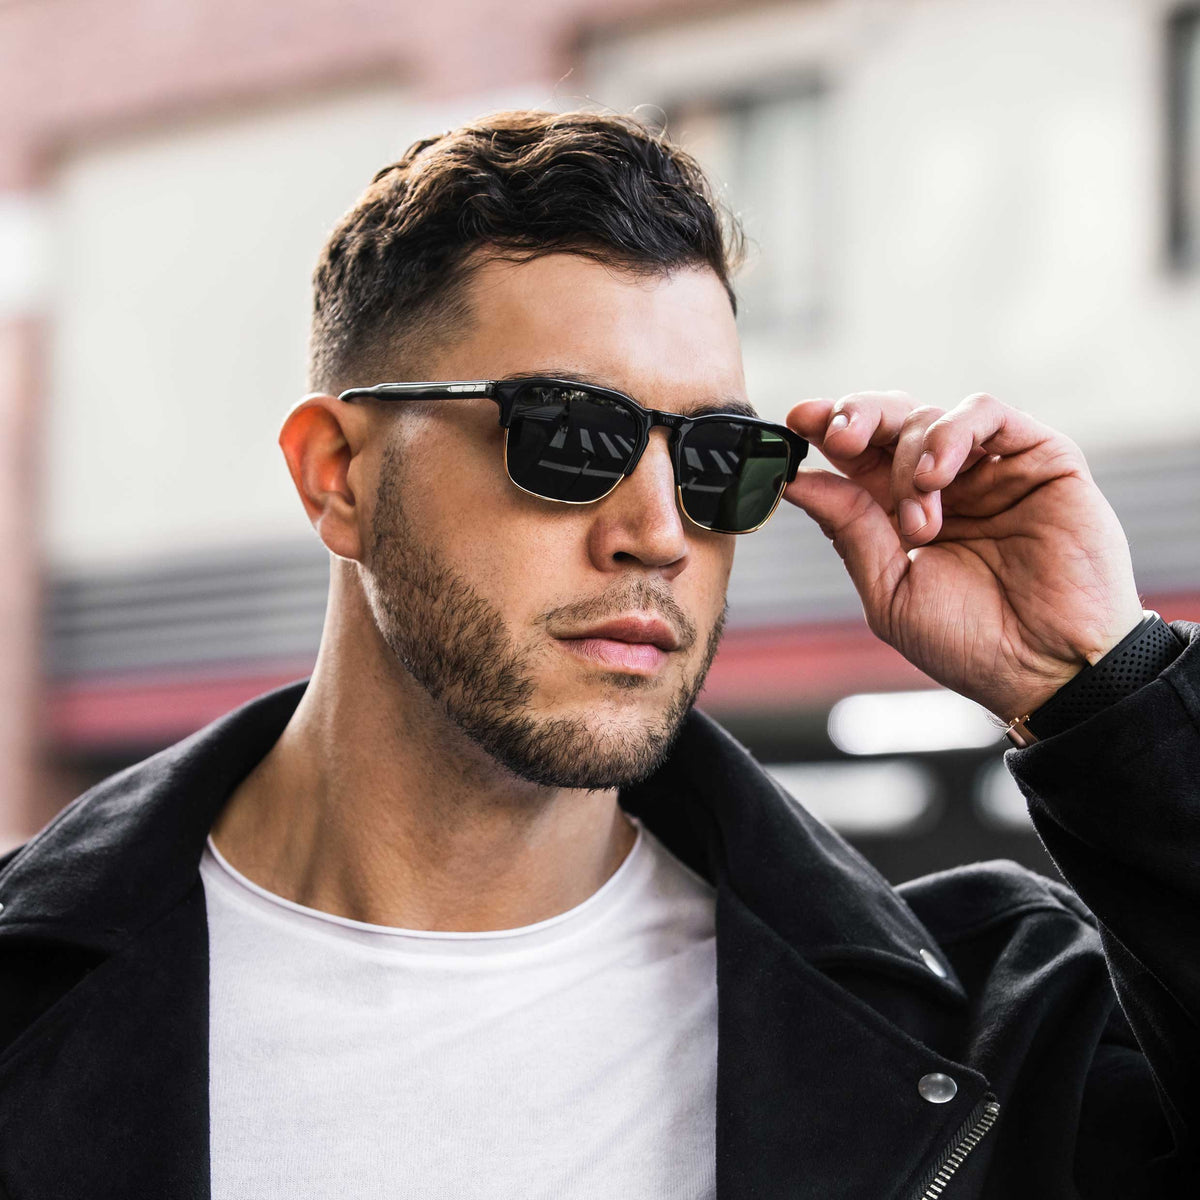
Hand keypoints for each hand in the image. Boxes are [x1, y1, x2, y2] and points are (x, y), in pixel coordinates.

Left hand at [783, 391, 1144, 720]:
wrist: (1048, 669)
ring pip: (931, 416)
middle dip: (855, 416)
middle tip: (837, 438)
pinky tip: (935, 475)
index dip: (825, 426)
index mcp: (899, 513)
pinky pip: (988, 414)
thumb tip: (798, 481)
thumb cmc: (972, 643)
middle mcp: (943, 484)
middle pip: (889, 419)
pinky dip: (951, 433)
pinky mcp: (1040, 457)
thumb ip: (850, 530)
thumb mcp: (890, 591)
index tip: (797, 420)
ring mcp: (990, 468)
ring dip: (908, 460)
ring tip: (919, 524)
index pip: (856, 453)